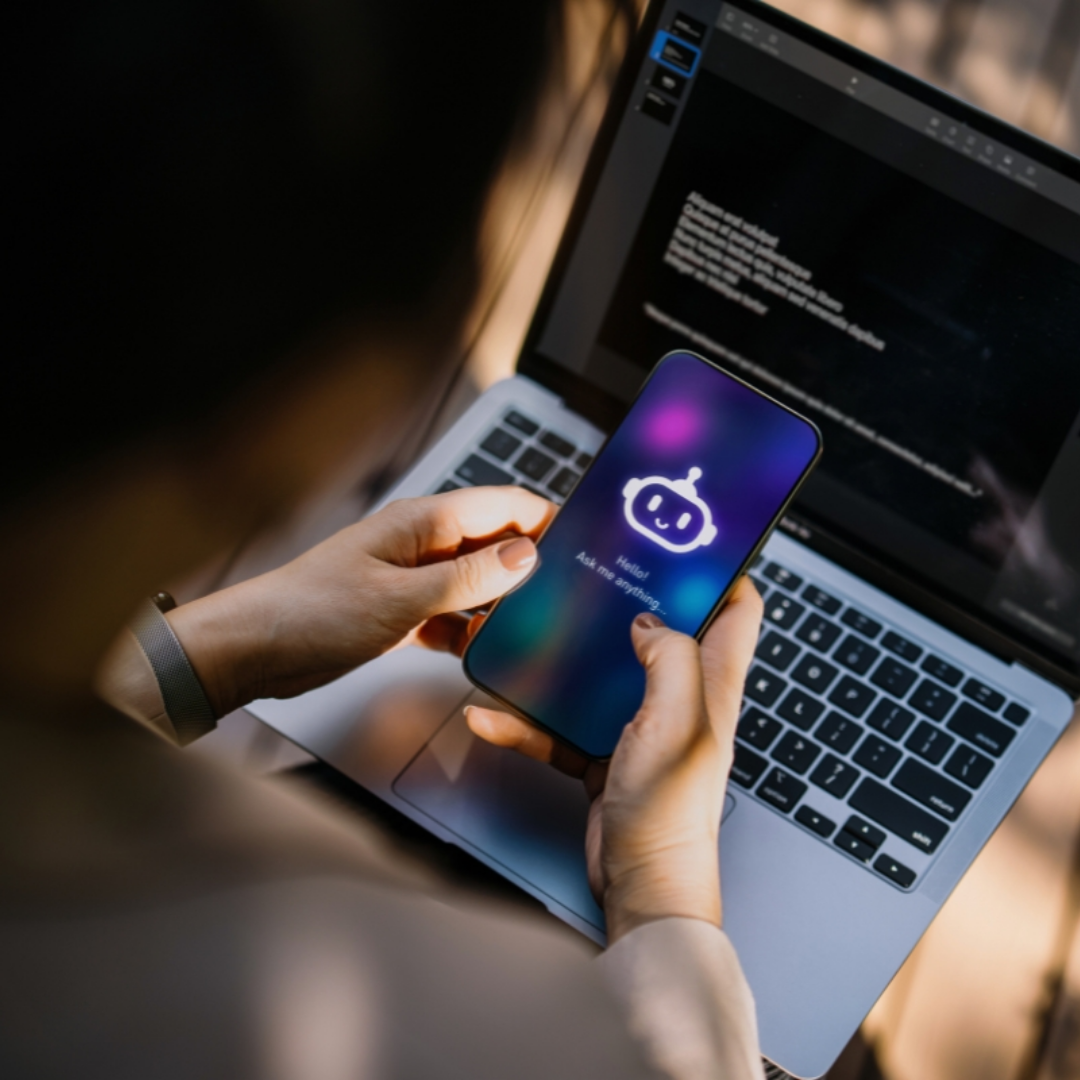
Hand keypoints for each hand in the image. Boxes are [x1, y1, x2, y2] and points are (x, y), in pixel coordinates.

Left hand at [167, 486, 554, 715]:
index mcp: (423, 522)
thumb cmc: (311, 611)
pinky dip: (471, 630)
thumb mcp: (402, 598)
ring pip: (476, 583)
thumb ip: (469, 579)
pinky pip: (452, 615)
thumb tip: (526, 555)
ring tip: (537, 626)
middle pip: (494, 544)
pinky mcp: (402, 612)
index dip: (546, 519)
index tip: (585, 541)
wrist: (255, 649)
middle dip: (531, 564)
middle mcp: (422, 544)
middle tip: (569, 594)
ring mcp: (412, 578)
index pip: (503, 505)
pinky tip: (487, 649)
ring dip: (501, 602)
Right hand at [465, 577, 761, 941]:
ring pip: (601, 672)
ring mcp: (639, 723)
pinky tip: (493, 713)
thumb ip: (669, 657)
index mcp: (712, 682)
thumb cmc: (673, 812)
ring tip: (531, 631)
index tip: (687, 539)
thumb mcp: (678, 720)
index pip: (737, 609)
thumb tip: (646, 620)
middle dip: (629, 598)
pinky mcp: (603, 751)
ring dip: (565, 657)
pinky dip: (528, 719)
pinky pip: (560, 724)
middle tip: (594, 568)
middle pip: (660, 629)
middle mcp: (680, 697)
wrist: (642, 883)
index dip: (720, 569)